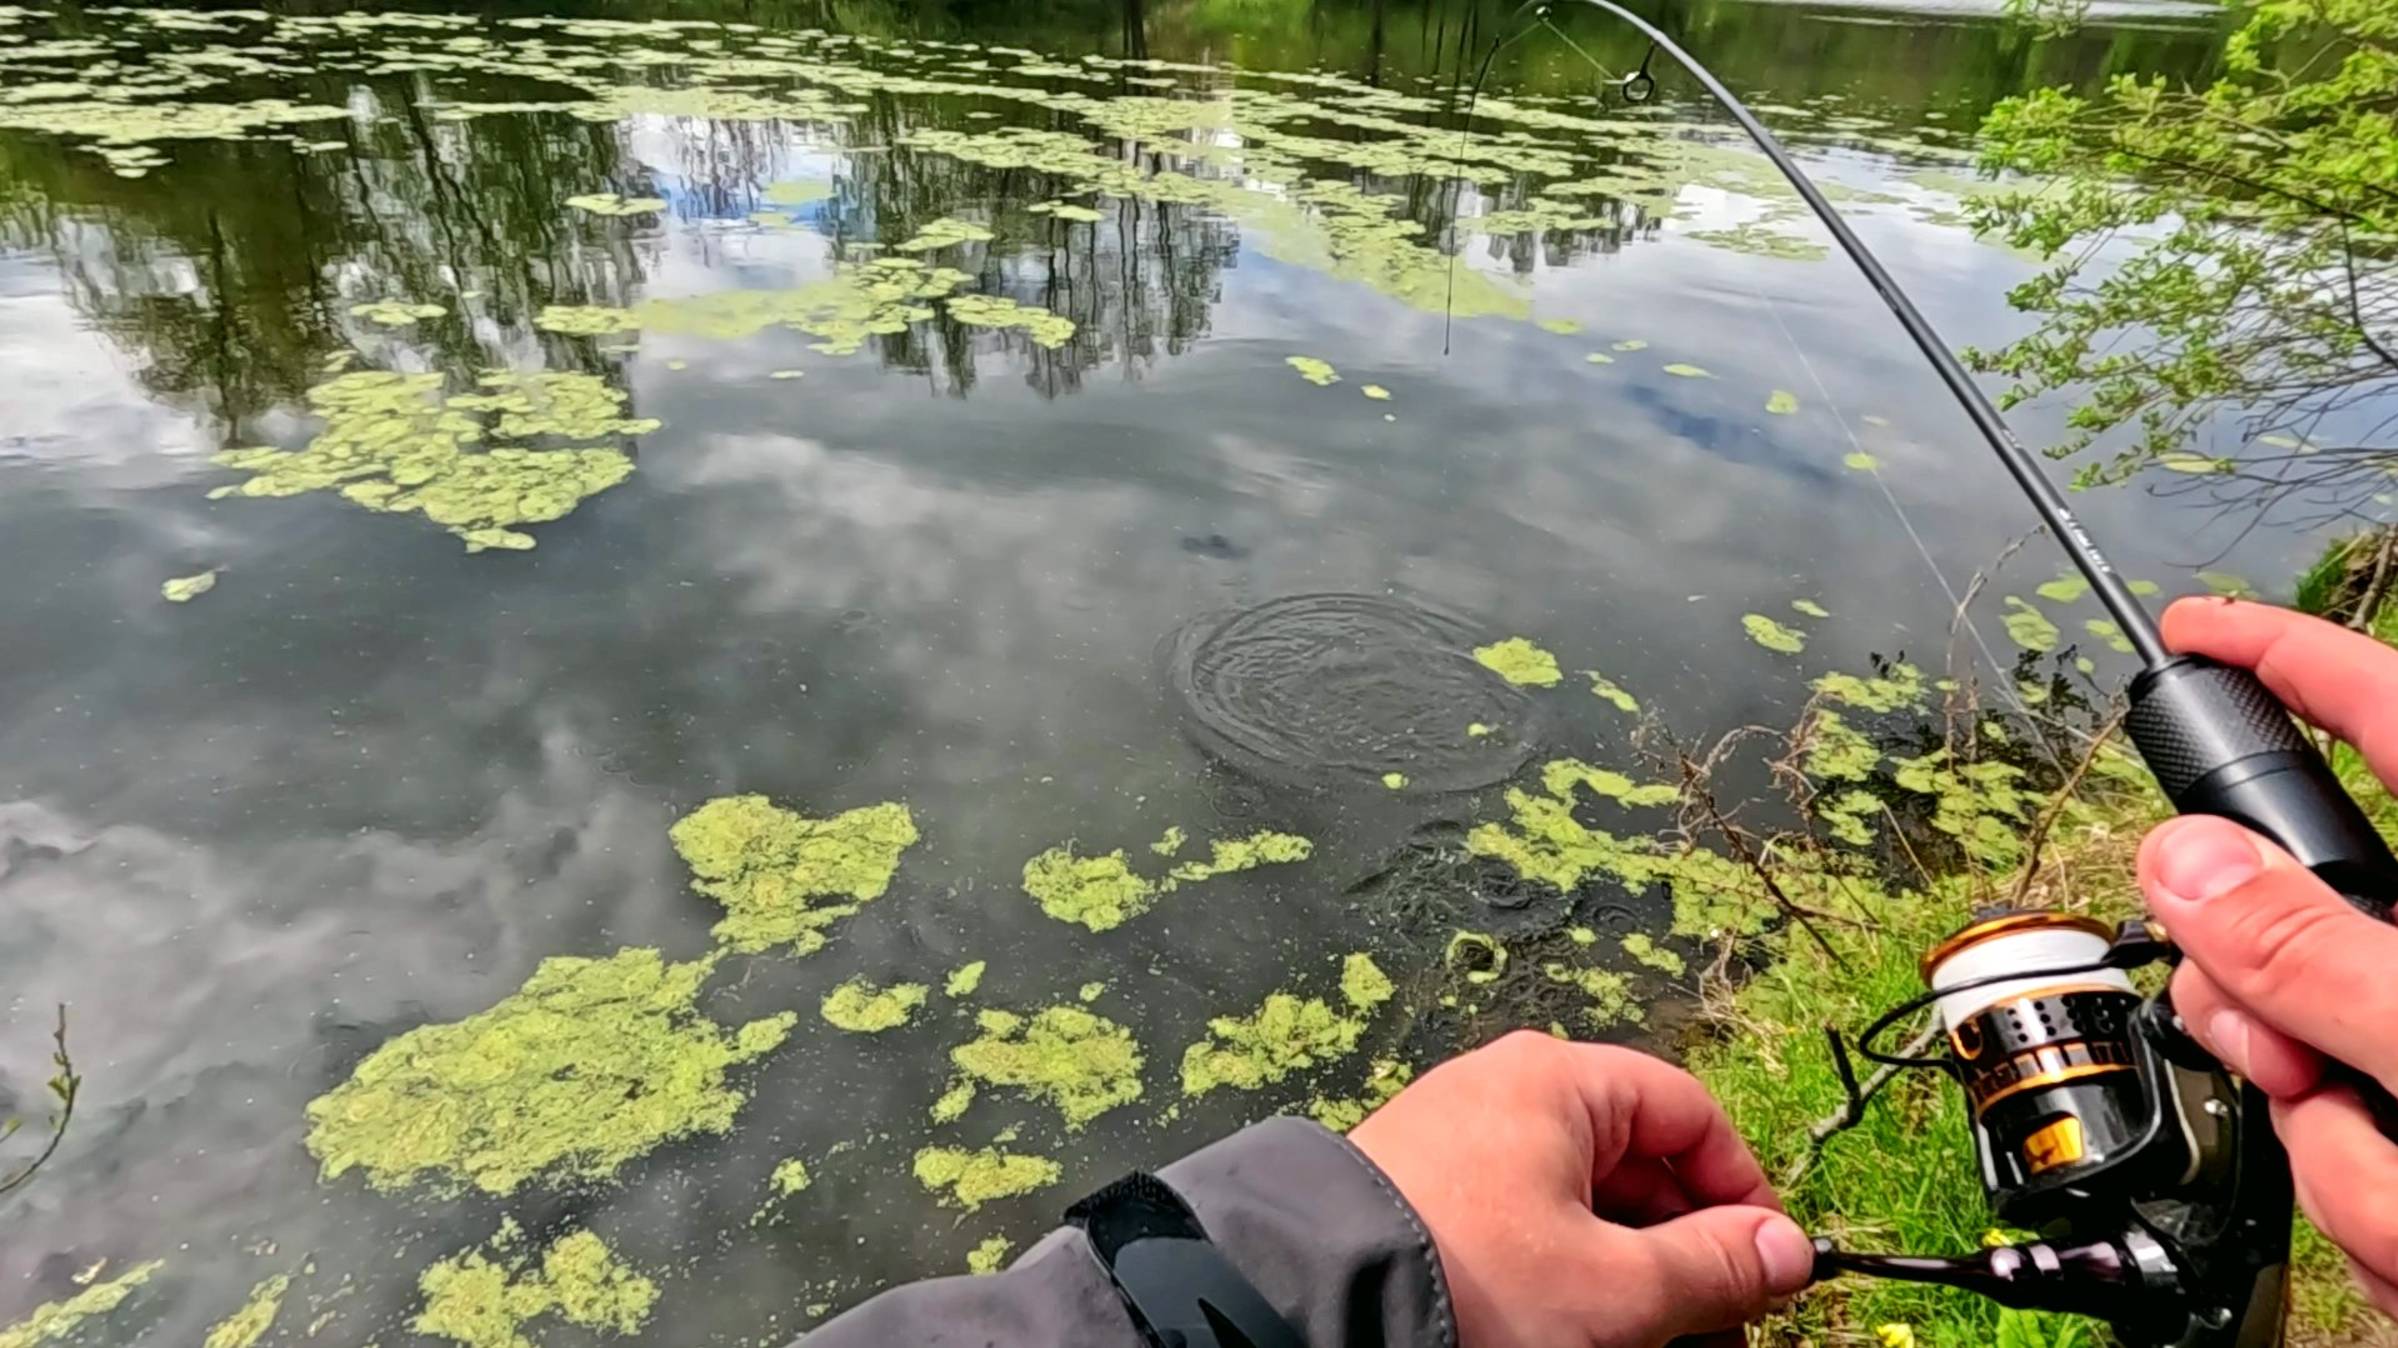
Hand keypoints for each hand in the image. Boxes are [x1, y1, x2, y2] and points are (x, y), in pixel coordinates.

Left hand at [1349, 1030, 1812, 1347]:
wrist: (1313, 1310)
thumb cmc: (1471, 1282)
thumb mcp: (1616, 1288)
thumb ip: (1714, 1267)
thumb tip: (1787, 1250)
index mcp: (1558, 1082)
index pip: (1687, 1113)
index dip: (1742, 1191)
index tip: (1771, 1268)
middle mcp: (1504, 1092)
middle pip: (1634, 1158)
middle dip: (1685, 1248)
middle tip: (1719, 1329)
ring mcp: (1456, 1139)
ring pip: (1579, 1199)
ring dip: (1630, 1268)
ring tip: (1652, 1339)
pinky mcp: (1421, 1190)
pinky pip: (1522, 1219)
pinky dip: (1566, 1269)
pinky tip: (1579, 1326)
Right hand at [2135, 598, 2397, 1313]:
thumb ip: (2311, 952)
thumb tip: (2191, 864)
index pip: (2383, 712)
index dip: (2279, 656)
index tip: (2198, 633)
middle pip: (2299, 920)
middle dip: (2275, 1020)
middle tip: (2299, 1069)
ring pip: (2317, 1058)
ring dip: (2353, 1161)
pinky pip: (2360, 1151)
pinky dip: (2388, 1215)